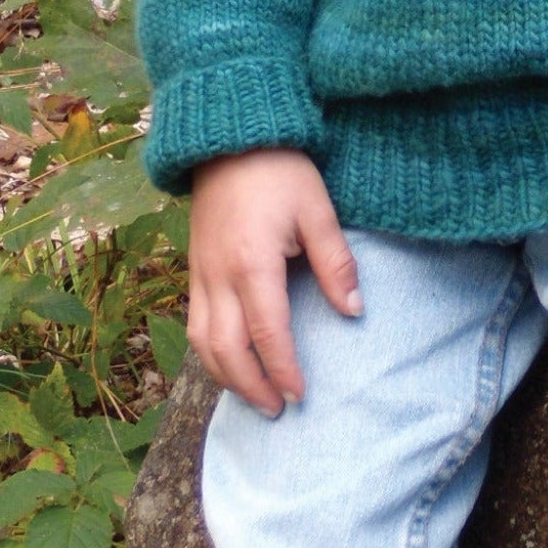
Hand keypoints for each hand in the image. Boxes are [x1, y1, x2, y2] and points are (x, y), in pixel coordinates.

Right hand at [188, 147, 361, 415]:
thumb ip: (335, 262)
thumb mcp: (317, 209)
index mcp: (253, 264)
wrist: (230, 137)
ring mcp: (200, 274)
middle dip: (252, 387)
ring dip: (226, 377)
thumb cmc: (280, 170)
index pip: (268, 333)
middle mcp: (219, 277)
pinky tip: (229, 362)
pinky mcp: (193, 268)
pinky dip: (209, 353)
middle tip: (278, 409)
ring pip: (202, 344)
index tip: (301, 395)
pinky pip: (194, 324)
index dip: (284, 369)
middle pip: (227, 351)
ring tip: (254, 395)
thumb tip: (354, 312)